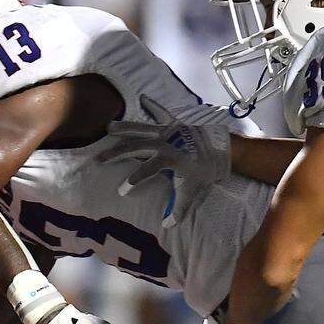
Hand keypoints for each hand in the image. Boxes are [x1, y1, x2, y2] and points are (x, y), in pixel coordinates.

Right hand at [97, 95, 230, 195]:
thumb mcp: (192, 190)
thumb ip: (179, 208)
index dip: (132, 181)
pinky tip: (141, 96)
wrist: (223, 150)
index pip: (145, 171)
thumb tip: (167, 226)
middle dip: (116, 153)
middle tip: (99, 159)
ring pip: (141, 128)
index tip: (121, 190)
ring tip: (108, 127)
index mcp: (168, 158)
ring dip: (124, 128)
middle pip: (135, 147)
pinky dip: (152, 105)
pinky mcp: (174, 123)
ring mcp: (168, 130)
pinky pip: (161, 112)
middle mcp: (164, 142)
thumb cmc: (205, 171)